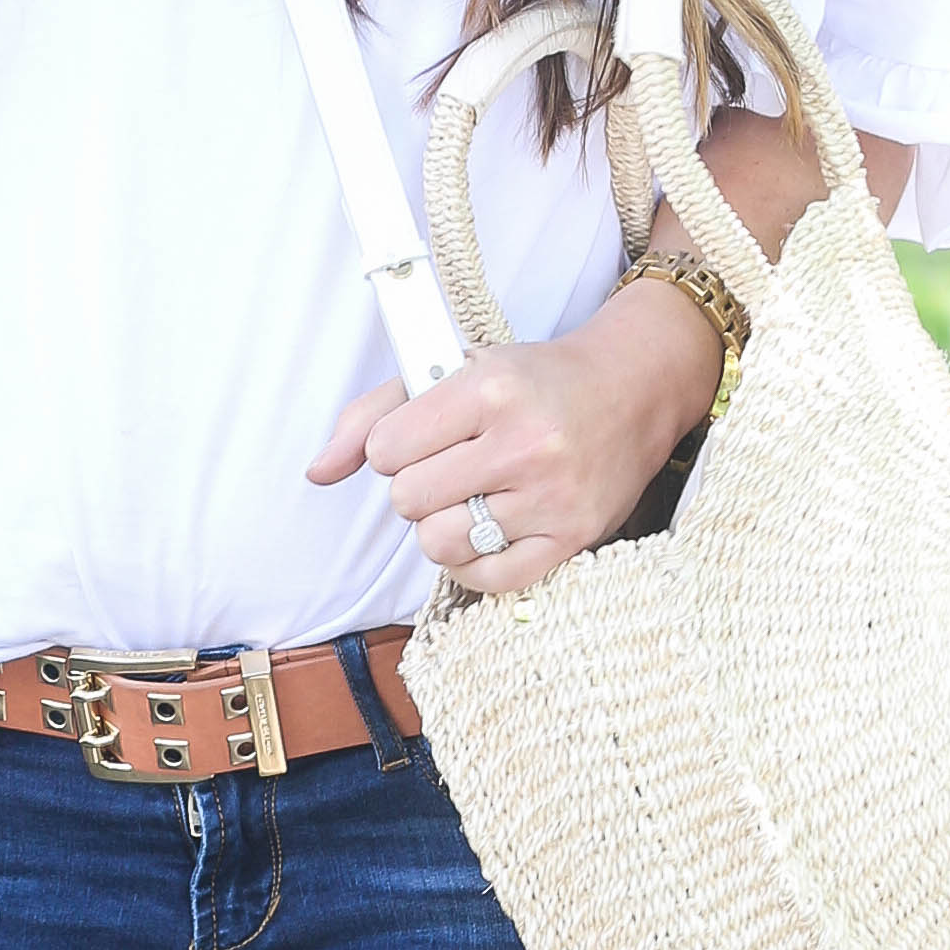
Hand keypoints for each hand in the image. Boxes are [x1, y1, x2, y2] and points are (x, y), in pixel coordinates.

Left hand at [310, 282, 718, 600]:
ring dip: (442, 526)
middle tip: (450, 467)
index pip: (386, 448)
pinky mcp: (571, 539)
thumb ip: (372, 414)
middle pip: (408, 500)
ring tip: (471, 498)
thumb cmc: (533, 381)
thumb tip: (318, 472)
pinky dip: (472, 563)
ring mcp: (551, 497)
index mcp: (490, 389)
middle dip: (417, 487)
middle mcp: (524, 444)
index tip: (420, 438)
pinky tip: (487, 531)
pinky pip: (486, 580)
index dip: (392, 448)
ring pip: (440, 543)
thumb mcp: (453, 369)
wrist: (632, 390)